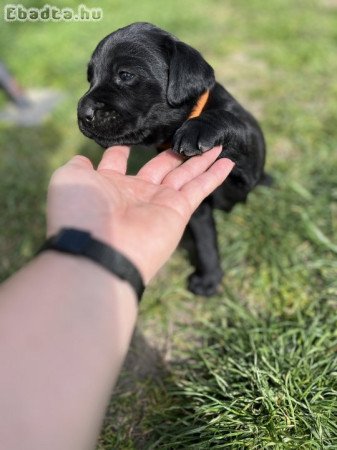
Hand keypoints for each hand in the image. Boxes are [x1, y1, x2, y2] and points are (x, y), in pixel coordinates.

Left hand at [47, 146, 233, 282]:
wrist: (98, 250)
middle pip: (160, 166)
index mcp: (109, 186)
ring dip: (201, 160)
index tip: (133, 137)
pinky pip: (199, 188)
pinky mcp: (178, 211)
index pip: (117, 163)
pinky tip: (226, 161)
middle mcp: (136, 194)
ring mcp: (159, 203)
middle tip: (189, 135)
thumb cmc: (80, 212)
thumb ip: (78, 166)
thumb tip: (82, 158)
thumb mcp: (68, 180)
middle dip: (173, 152)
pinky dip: (213, 175)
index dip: (122, 151)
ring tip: (215, 143)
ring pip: (185, 174)